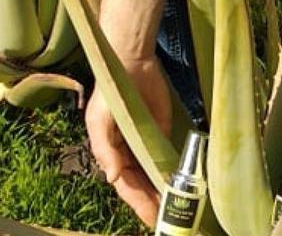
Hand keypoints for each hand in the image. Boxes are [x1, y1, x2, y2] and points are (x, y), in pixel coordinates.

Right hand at [85, 56, 171, 227]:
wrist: (131, 62)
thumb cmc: (110, 91)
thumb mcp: (100, 121)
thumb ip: (105, 150)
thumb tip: (114, 178)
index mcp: (110, 151)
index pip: (125, 185)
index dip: (137, 203)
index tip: (151, 219)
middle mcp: (126, 151)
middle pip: (139, 185)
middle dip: (151, 203)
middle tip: (167, 221)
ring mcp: (144, 142)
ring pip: (152, 175)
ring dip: (160, 192)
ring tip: (175, 211)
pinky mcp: (160, 130)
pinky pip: (165, 156)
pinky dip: (170, 172)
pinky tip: (180, 186)